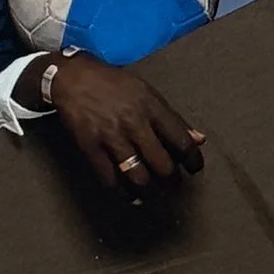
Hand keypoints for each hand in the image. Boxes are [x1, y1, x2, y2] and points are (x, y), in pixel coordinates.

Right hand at [24, 53, 205, 202]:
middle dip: (172, 181)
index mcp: (151, 107)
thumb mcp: (148, 93)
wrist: (74, 78)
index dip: (192, 161)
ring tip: (154, 195)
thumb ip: (173, 119)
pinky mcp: (91, 147)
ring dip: (150, 193)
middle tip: (173, 185)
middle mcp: (134, 123)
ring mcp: (111, 136)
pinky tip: (130, 196)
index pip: (181, 141)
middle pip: (162, 165)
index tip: (194, 169)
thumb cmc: (115, 85)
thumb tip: (199, 140)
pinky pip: (110, 179)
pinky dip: (123, 193)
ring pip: (138, 177)